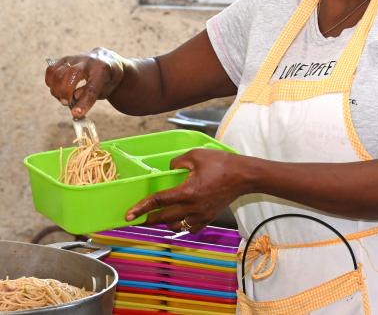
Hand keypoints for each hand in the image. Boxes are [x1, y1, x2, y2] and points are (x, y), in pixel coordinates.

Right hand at [45, 47, 124, 117]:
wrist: (107, 62)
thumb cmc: (106, 80)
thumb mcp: (105, 90)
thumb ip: (90, 96)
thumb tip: (74, 101)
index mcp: (103, 70)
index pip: (92, 89)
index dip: (83, 103)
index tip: (76, 114)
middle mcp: (88, 61)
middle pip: (71, 75)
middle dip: (65, 92)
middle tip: (66, 103)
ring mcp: (75, 58)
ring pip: (58, 72)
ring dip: (56, 89)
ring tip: (63, 98)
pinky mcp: (65, 59)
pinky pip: (51, 70)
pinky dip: (50, 82)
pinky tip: (58, 89)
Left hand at [126, 148, 245, 231]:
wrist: (243, 176)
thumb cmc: (221, 163)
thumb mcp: (196, 155)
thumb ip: (177, 162)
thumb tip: (169, 170)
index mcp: (187, 192)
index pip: (159, 201)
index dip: (141, 207)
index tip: (128, 215)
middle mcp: (192, 207)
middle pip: (163, 218)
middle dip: (148, 219)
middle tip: (138, 219)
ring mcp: (201, 215)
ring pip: (176, 225)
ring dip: (165, 222)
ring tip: (159, 216)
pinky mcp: (209, 218)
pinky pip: (190, 227)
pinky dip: (182, 225)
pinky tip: (180, 217)